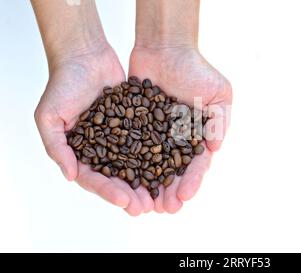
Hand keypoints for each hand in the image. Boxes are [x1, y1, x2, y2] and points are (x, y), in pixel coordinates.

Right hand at [34, 45, 152, 215]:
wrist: (85, 56)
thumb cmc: (63, 85)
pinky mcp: (139, 123)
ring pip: (139, 163)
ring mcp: (122, 137)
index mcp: (82, 154)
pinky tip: (173, 166)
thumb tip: (71, 177)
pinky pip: (151, 141)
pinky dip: (161, 154)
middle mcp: (104, 149)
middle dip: (134, 194)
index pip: (95, 179)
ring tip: (164, 196)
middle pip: (120, 177)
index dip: (109, 192)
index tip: (126, 202)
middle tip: (149, 208)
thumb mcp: (50, 117)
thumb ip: (56, 147)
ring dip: (150, 181)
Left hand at [129, 46, 231, 212]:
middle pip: (173, 171)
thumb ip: (220, 120)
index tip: (185, 196)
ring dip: (150, 186)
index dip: (192, 181)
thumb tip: (214, 148)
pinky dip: (129, 165)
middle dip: (171, 191)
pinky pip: (131, 148)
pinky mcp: (134, 126)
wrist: (166, 47)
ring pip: (151, 166)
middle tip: (165, 209)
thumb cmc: (196, 69)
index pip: (197, 163)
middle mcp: (176, 139)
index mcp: (197, 135)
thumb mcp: (219, 92)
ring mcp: (154, 134)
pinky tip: (125, 181)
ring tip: (146, 205)